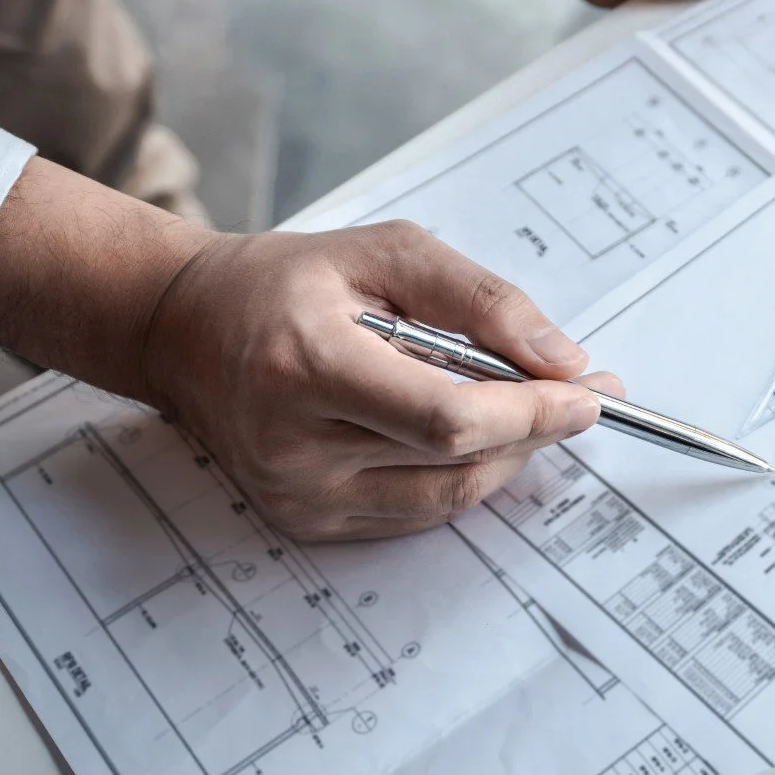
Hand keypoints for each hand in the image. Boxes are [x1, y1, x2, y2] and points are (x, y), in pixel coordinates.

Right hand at [142, 221, 610, 539]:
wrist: (184, 330)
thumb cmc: (287, 282)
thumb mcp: (386, 254)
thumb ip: (479, 300)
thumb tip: (561, 358)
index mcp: (306, 365)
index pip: (444, 417)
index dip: (529, 412)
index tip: (590, 392)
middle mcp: (293, 444)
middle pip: (453, 462)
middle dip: (535, 430)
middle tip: (582, 392)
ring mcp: (295, 494)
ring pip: (445, 497)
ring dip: (507, 456)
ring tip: (533, 407)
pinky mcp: (303, 521)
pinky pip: (415, 513)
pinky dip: (462, 475)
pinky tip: (477, 433)